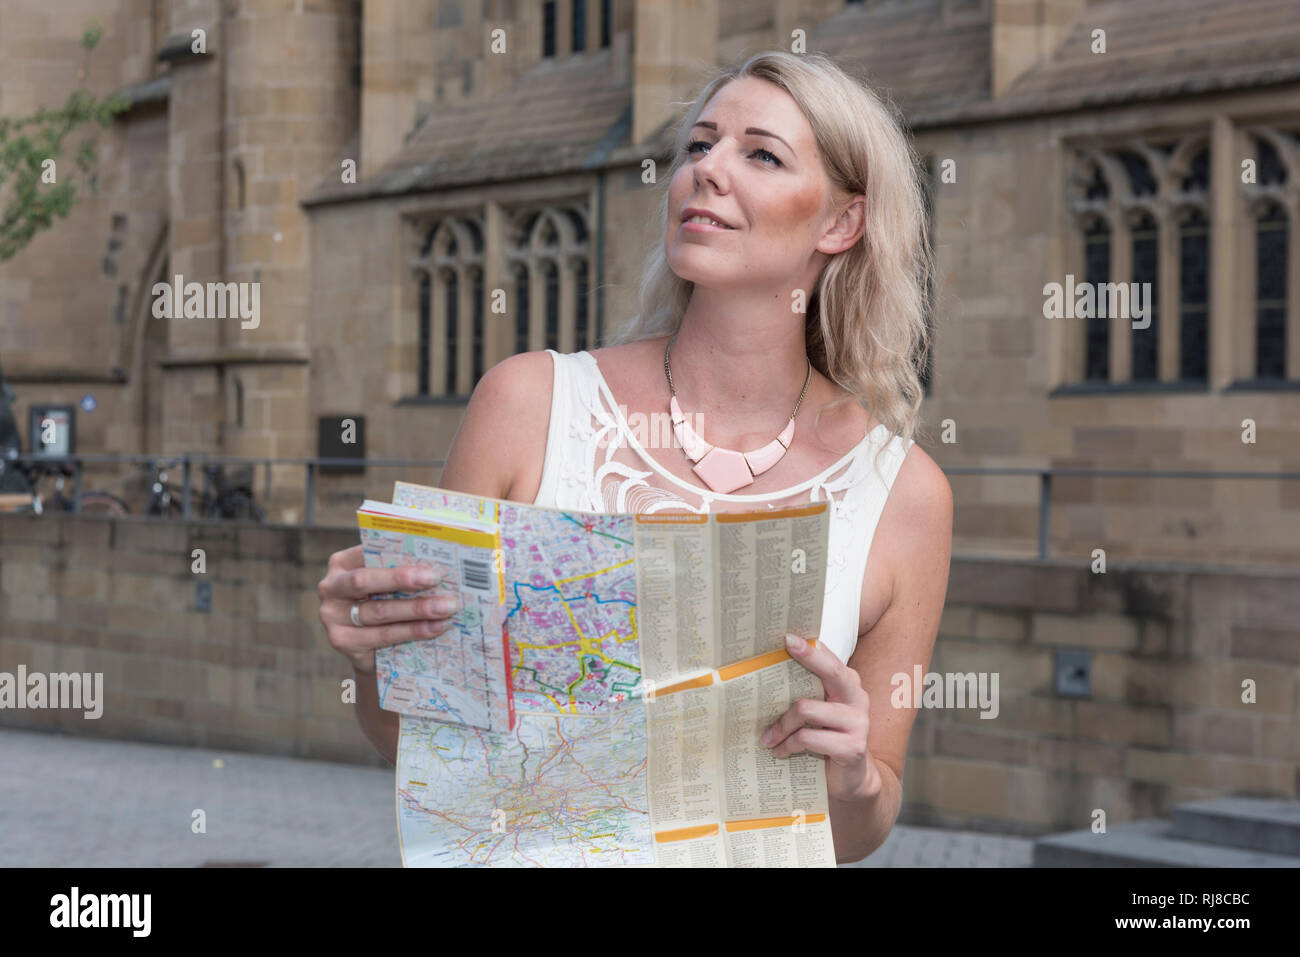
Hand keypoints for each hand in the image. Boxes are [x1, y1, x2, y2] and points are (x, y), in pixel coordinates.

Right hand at [317, 544, 460, 674]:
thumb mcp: (387, 583)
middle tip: (436, 578)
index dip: (395, 556)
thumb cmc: (385, 602)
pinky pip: (382, 635)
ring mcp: (333, 617)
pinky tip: (435, 627)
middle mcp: (330, 587)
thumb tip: (437, 562)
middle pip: (364, 581)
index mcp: (342, 563)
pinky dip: (413, 631)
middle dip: (402, 579)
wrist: (374, 649)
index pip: (367, 553)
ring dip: (416, 609)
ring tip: (446, 608)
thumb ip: (400, 569)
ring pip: (378, 611)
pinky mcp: (343, 641)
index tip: (425, 558)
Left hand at [760, 633, 882, 803]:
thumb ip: (806, 692)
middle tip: (783, 648)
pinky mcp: (852, 747)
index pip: (830, 659)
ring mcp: (858, 722)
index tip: (788, 637)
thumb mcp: (819, 712)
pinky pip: (808, 737)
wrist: (851, 779)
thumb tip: (769, 670)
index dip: (810, 648)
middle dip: (807, 659)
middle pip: (831, 672)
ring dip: (781, 724)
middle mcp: (857, 698)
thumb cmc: (827, 739)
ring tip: (767, 738)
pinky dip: (789, 744)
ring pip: (807, 709)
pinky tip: (780, 751)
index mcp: (848, 685)